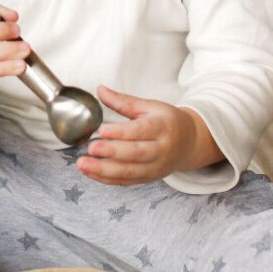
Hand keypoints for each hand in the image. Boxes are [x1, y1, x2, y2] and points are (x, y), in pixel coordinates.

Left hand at [78, 87, 219, 185]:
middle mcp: (160, 150)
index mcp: (162, 127)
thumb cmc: (167, 122)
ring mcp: (155, 167)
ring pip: (129, 172)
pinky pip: (126, 181)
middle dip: (111, 152)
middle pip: (136, 154)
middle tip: (90, 148)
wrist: (190, 143)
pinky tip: (89, 172)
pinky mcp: (147, 178)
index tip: (103, 130)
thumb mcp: (149, 106)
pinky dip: (106, 179)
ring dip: (104, 170)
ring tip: (82, 164)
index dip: (121, 132)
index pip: (141, 131)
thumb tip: (100, 89)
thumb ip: (124, 101)